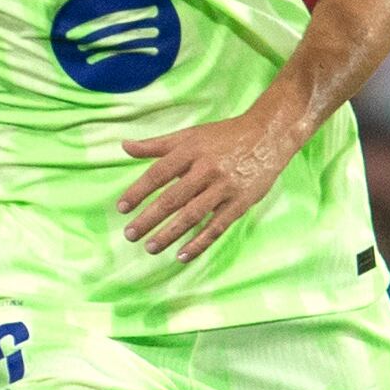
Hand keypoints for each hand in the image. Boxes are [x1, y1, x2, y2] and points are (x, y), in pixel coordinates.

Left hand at [118, 110, 293, 259]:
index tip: (121, 208)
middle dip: (149, 218)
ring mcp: (224, 188)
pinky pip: (216, 227)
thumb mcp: (190, 135)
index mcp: (191, 151)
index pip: (159, 174)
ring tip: (150, 247)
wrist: (268, 136)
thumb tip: (125, 146)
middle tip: (130, 235)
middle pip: (173, 198)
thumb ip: (157, 144)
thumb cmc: (225, 136)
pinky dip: (199, 243)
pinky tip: (182, 255)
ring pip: (192, 215)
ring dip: (169, 234)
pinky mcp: (240, 203)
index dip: (138, 191)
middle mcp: (206, 169)